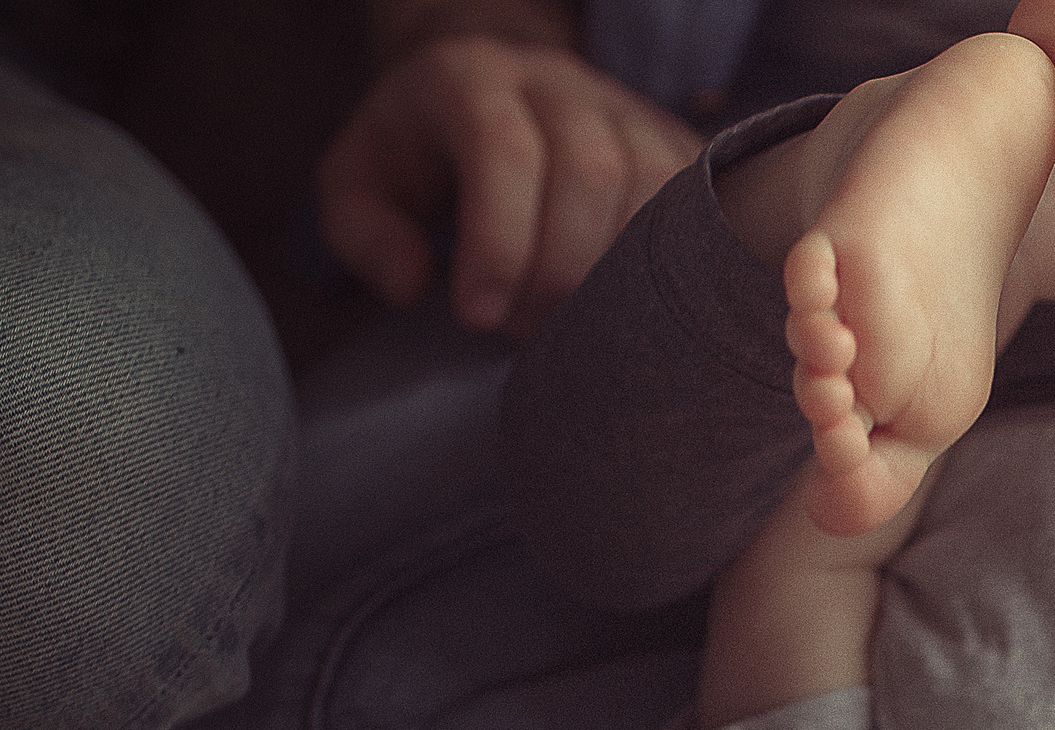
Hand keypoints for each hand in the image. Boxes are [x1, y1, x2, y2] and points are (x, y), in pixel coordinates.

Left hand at [317, 35, 706, 337]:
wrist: (492, 96)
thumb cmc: (422, 156)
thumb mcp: (359, 183)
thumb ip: (363, 232)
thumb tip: (413, 284)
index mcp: (474, 79)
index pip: (505, 149)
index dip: (497, 242)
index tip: (475, 314)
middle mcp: (562, 84)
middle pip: (589, 170)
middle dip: (556, 271)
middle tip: (519, 325)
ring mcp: (630, 112)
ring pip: (652, 189)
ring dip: (613, 278)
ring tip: (565, 320)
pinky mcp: (676, 148)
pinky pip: (695, 209)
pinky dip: (663, 273)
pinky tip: (619, 308)